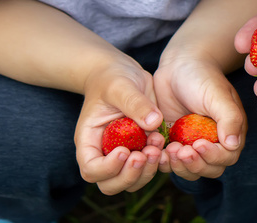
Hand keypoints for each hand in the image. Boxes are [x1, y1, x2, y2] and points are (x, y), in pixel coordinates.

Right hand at [74, 56, 166, 194]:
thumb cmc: (113, 77)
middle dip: (131, 175)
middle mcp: (105, 153)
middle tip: (147, 153)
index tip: (126, 150)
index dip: (108, 168)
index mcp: (90, 140)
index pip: (91, 169)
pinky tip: (166, 142)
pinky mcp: (142, 150)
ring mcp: (124, 154)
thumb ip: (135, 104)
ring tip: (157, 144)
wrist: (122, 73)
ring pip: (133, 181)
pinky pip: (150, 167)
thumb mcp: (121, 86)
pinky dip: (160, 162)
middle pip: (111, 184)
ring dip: (148, 170)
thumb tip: (154, 123)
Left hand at [153, 45, 246, 180]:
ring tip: (169, 150)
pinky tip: (155, 151)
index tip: (198, 144)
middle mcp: (213, 142)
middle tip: (180, 150)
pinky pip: (170, 161)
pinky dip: (163, 161)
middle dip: (194, 165)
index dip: (213, 156)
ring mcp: (192, 144)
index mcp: (230, 131)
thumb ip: (229, 118)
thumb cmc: (202, 76)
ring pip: (190, 170)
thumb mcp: (217, 95)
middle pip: (209, 169)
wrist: (178, 65)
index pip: (227, 157)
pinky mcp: (173, 143)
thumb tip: (233, 144)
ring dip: (179, 166)